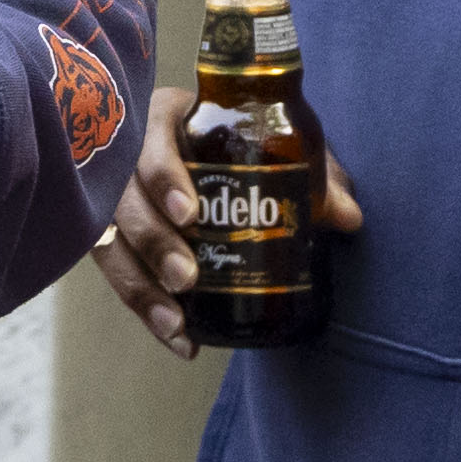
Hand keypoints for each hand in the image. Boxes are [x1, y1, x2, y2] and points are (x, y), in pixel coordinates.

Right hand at [90, 85, 362, 359]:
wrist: (224, 147)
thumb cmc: (250, 141)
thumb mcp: (282, 147)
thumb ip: (315, 175)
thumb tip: (348, 218)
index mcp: (165, 121)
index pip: (151, 145)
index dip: (164, 179)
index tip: (190, 214)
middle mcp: (130, 158)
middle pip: (126, 202)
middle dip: (155, 244)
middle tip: (188, 277)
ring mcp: (115, 202)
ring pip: (112, 246)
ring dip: (142, 290)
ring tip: (177, 324)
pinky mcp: (115, 240)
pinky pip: (121, 278)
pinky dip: (148, 312)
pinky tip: (179, 339)